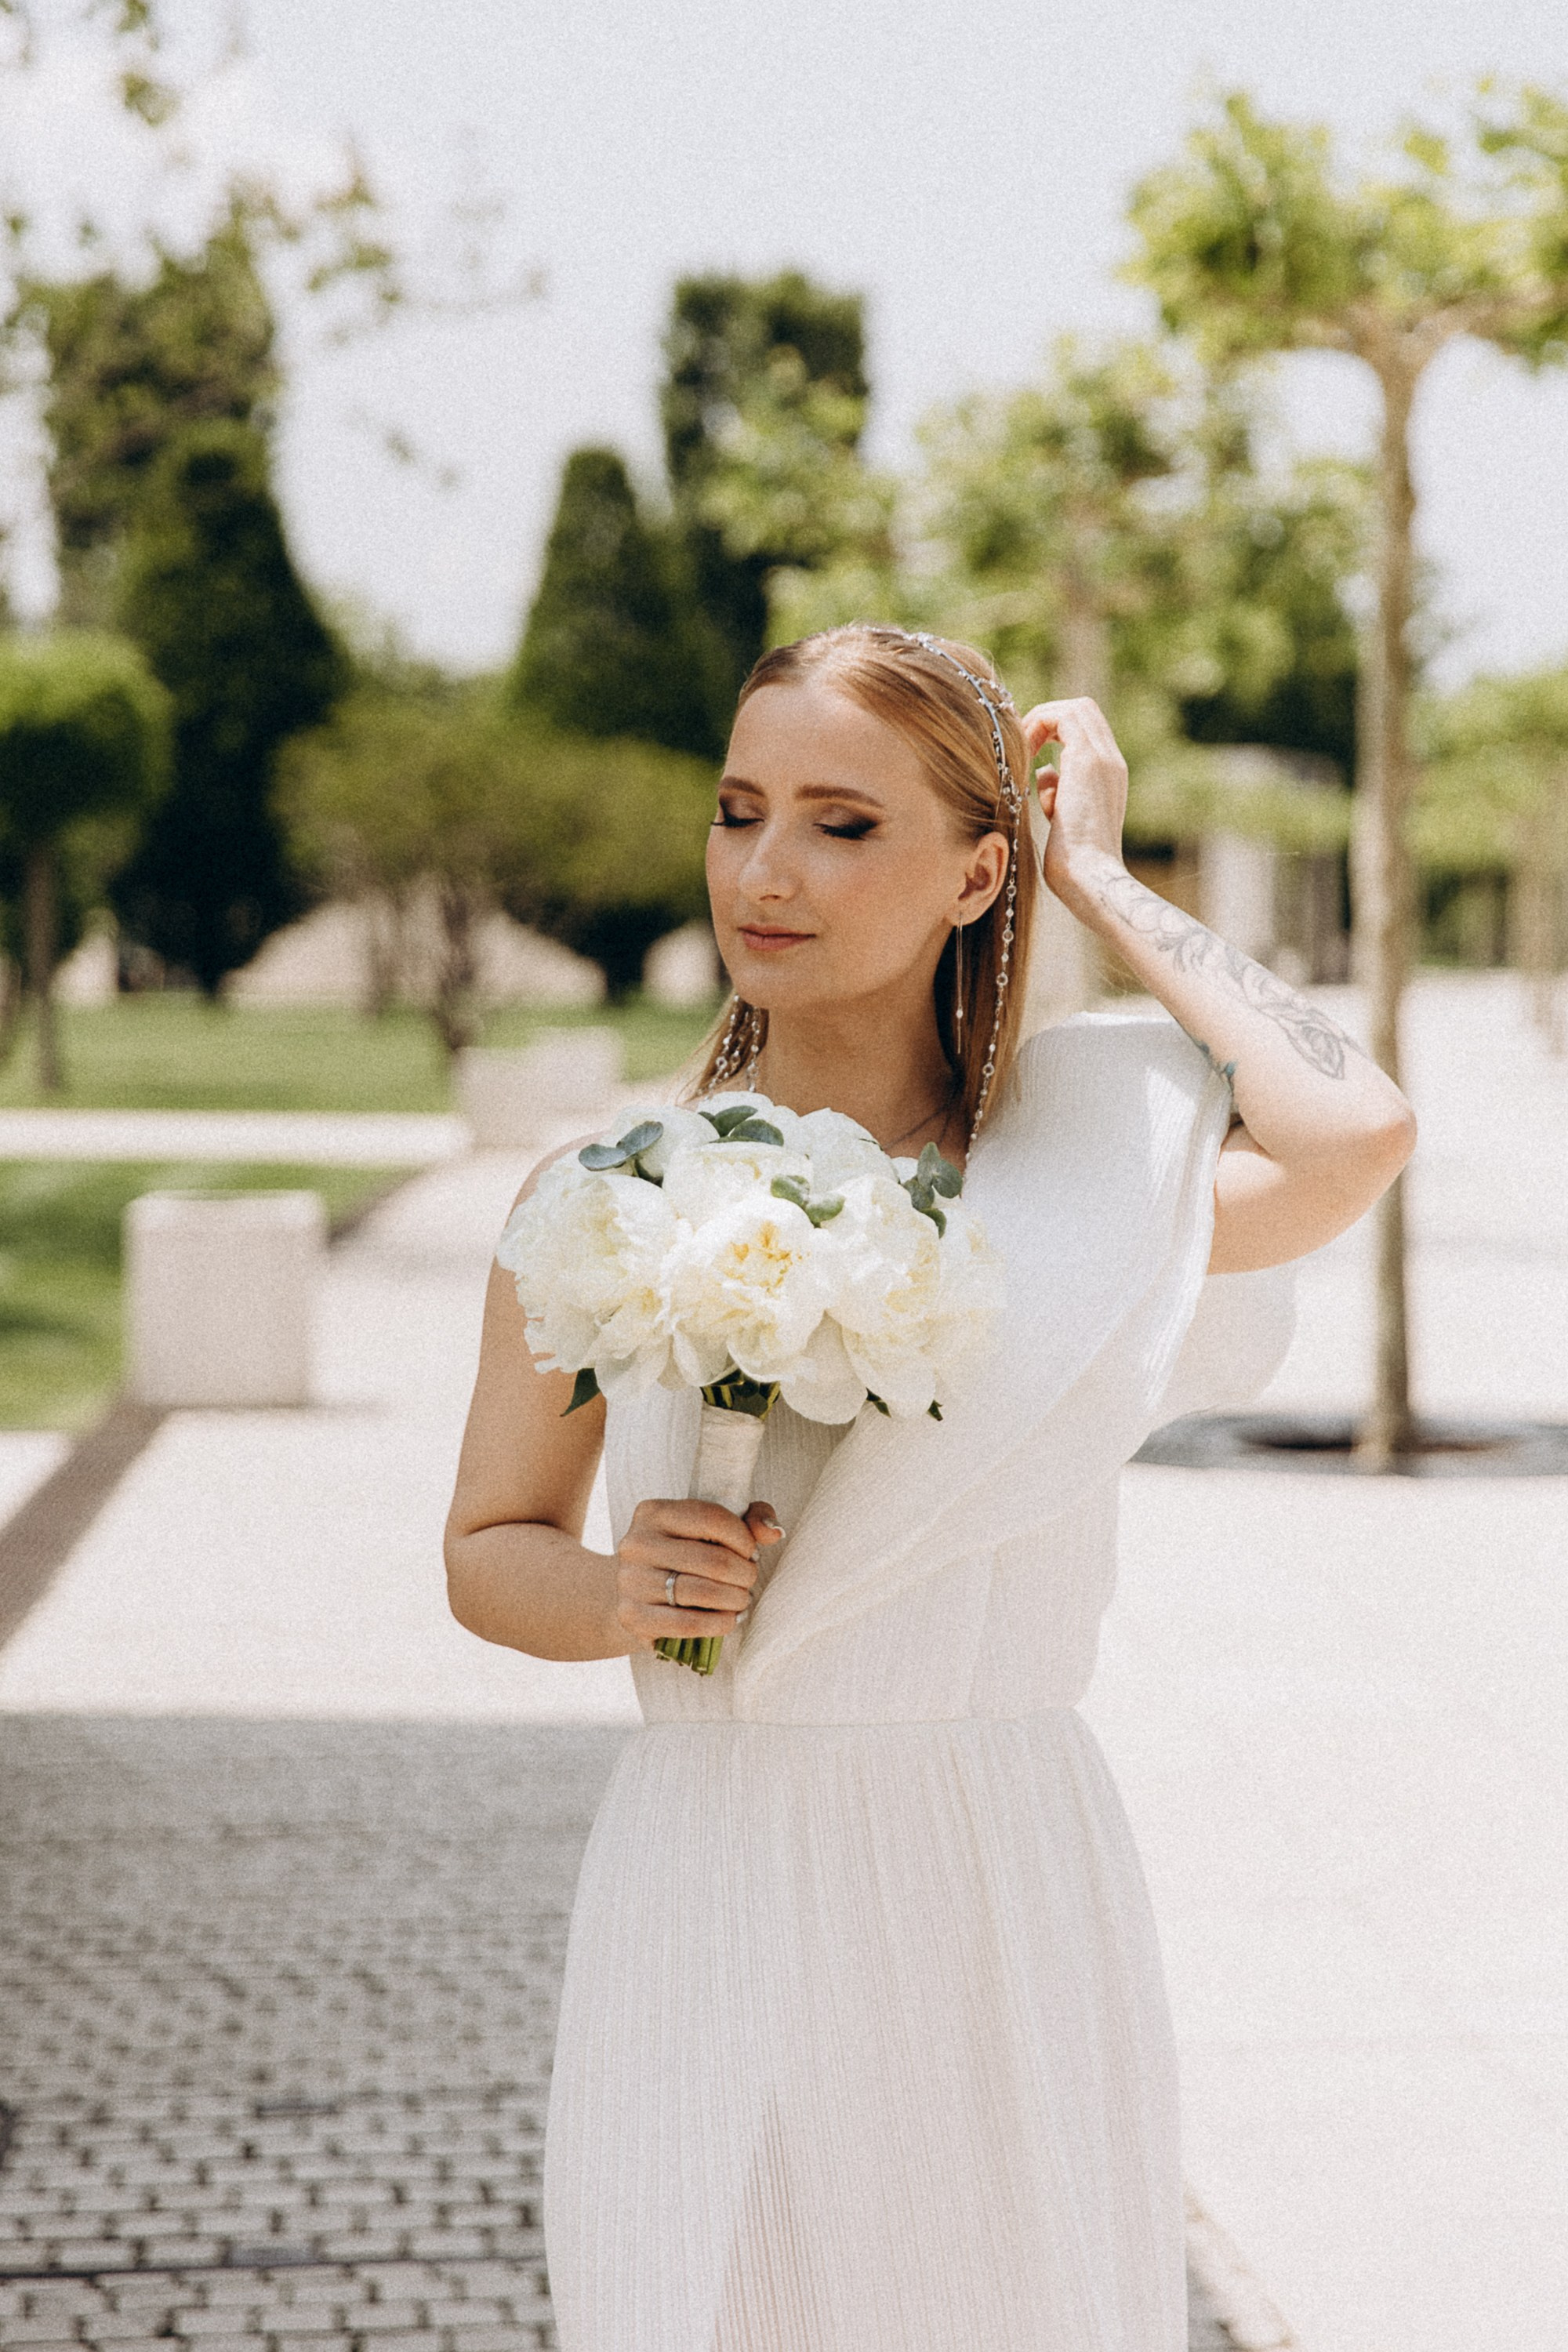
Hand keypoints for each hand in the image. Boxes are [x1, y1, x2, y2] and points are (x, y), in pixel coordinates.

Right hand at [614, 1496, 783, 1650]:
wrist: (633, 1593)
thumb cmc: (680, 1555)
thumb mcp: (710, 1528)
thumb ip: (749, 1519)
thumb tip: (773, 1532)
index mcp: (654, 1513)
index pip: (711, 1518)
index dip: (743, 1538)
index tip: (750, 1551)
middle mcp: (636, 1543)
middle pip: (712, 1560)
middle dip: (743, 1573)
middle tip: (749, 1579)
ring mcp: (631, 1581)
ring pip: (702, 1592)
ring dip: (734, 1599)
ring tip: (741, 1599)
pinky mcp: (632, 1615)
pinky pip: (687, 1624)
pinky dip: (718, 1624)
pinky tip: (728, 1620)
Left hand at [1020, 697, 1129, 911]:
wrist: (1089, 878)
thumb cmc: (1072, 863)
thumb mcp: (1063, 819)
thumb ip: (1058, 792)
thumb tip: (1044, 774)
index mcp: (1109, 776)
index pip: (1086, 729)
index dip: (1055, 729)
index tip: (1029, 748)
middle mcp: (1111, 762)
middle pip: (1083, 710)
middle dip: (1048, 717)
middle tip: (1022, 741)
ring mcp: (1103, 759)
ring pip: (1076, 708)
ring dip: (1042, 719)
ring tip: (1021, 745)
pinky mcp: (1087, 761)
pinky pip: (1062, 717)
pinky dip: (1037, 725)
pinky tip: (1022, 754)